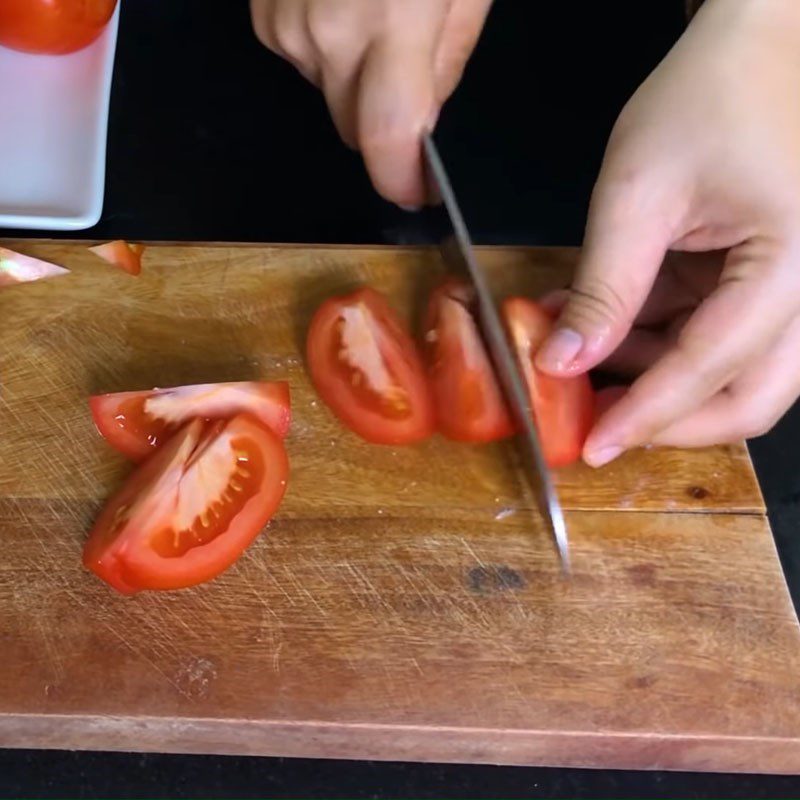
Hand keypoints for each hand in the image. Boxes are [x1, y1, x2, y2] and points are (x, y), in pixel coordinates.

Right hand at [250, 0, 492, 206]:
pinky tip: (345, 3)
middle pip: (354, 129)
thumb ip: (448, 58)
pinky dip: (331, 50)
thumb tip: (427, 122)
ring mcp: (285, 25)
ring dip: (358, 79)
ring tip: (378, 13)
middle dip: (387, 124)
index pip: (385, 137)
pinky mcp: (263, 15)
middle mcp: (325, 34)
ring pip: (330, 96)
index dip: (400, 179)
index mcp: (388, 21)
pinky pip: (305, 62)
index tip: (417, 191)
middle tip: (414, 75)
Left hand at [535, 0, 799, 465]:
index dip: (648, 414)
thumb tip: (563, 360)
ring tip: (577, 353)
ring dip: (651, 375)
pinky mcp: (761, 279)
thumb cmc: (710, 94)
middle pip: (748, 397)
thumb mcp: (639, 191)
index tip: (594, 446)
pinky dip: (655, 339)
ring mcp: (788, 287)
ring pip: (729, 372)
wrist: (756, 46)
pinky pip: (712, 333)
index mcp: (792, 264)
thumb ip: (604, 286)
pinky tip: (597, 322)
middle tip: (599, 421)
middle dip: (670, 420)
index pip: (712, 368)